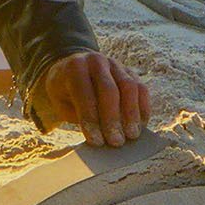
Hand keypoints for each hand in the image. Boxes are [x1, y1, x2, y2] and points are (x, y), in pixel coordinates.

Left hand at [34, 52, 150, 147]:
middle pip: (109, 90)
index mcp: (74, 68)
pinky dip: (143, 108)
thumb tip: (101, 139)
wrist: (72, 70)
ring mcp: (115, 64)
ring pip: (129, 87)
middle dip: (113, 119)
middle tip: (116, 142)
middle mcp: (96, 61)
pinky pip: (141, 88)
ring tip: (131, 136)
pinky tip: (141, 125)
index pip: (85, 95)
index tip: (96, 142)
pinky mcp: (130, 71)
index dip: (91, 119)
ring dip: (132, 114)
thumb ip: (78, 117)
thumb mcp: (62, 103)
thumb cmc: (65, 93)